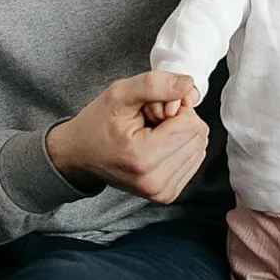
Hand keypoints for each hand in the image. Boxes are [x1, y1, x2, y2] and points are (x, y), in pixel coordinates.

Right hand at [45, 70, 208, 202]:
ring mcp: (161, 192)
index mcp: (142, 158)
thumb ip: (155, 84)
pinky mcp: (166, 195)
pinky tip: (156, 145)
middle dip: (178, 120)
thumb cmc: (98, 122)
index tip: (150, 109)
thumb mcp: (120, 92)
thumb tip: (189, 85)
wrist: (81, 154)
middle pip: (197, 134)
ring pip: (199, 146)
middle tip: (149, 122)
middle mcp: (154, 181)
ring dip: (179, 134)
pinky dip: (179, 146)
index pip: (189, 122)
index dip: (174, 105)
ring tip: (150, 134)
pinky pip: (194, 159)